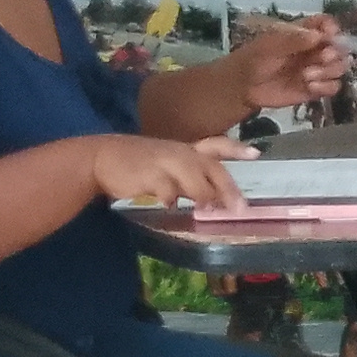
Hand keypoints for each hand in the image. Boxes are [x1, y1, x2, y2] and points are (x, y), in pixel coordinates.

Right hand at [92, 134, 251, 210]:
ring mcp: (164, 162)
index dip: (236, 149)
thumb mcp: (165, 162)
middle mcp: (179, 153)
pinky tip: (171, 206)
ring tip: (210, 210)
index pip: (216, 145)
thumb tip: (213, 199)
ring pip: (193, 177)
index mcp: (184, 149)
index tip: (257, 154)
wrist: (100, 157)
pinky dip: (172, 198)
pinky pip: (166, 189)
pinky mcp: (148, 174)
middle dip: (227, 189)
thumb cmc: (135, 162)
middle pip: (211, 168)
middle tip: (240, 207)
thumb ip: (189, 178)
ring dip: (204, 194)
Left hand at [226, 18, 348, 109]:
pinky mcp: (315, 89)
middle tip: (322, 57)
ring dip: (329, 70)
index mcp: (305, 33)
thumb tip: (319, 36)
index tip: (329, 35)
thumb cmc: (255, 58)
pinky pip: (333, 86)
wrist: (244, 86)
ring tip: (308, 75)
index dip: (332, 28)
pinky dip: (326, 86)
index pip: (327, 24)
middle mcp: (315, 50)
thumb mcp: (271, 44)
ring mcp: (317, 69)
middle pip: (339, 47)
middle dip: (335, 52)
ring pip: (340, 67)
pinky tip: (310, 86)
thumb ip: (294, 39)